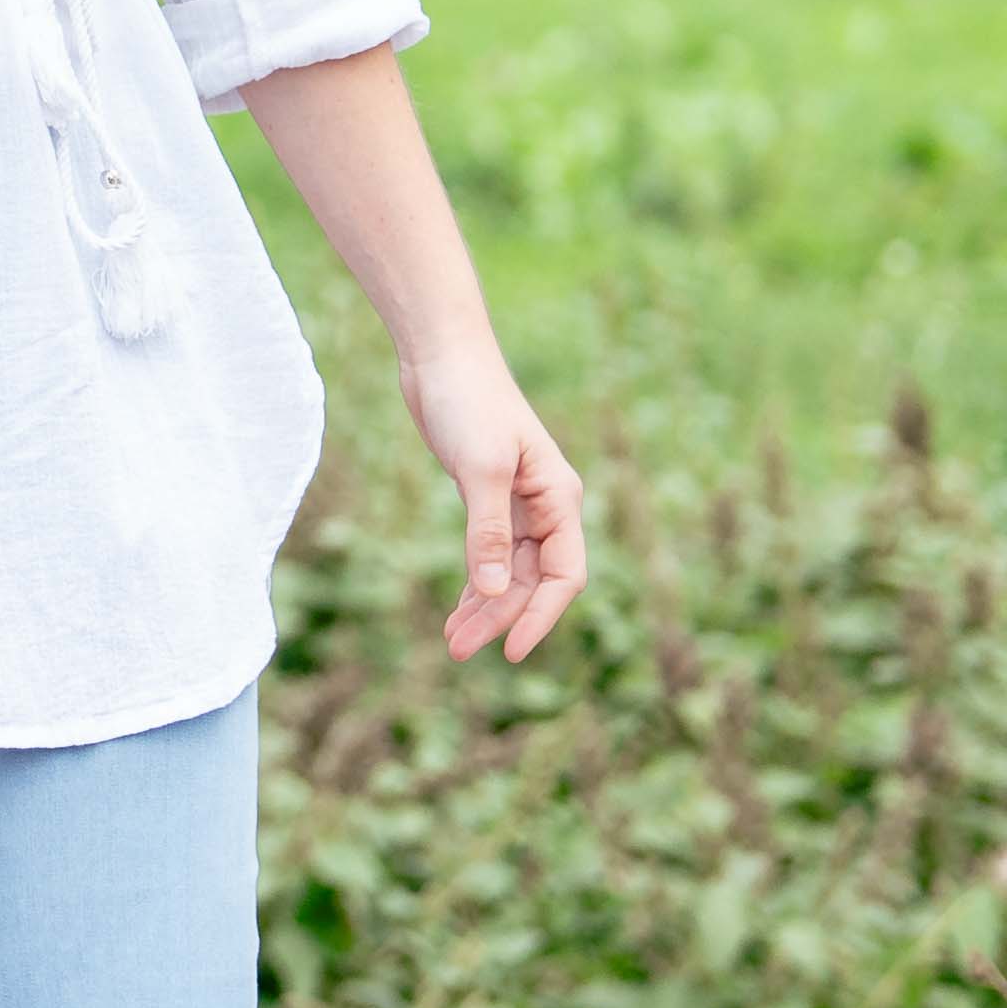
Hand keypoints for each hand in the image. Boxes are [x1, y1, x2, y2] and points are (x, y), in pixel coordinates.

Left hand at [406, 344, 586, 663]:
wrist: (441, 356)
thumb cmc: (468, 402)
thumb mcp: (480, 469)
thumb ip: (490, 532)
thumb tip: (498, 592)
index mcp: (560, 498)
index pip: (565, 575)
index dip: (542, 617)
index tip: (510, 651)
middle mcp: (547, 506)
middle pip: (534, 581)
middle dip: (500, 618)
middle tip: (458, 651)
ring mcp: (518, 504)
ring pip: (511, 573)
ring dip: (485, 607)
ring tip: (452, 642)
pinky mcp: (488, 498)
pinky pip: (492, 556)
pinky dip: (477, 583)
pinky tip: (459, 609)